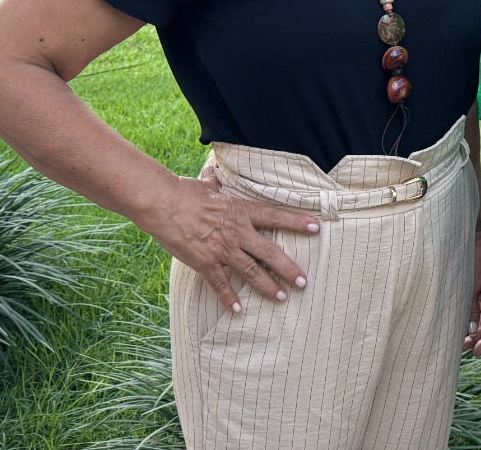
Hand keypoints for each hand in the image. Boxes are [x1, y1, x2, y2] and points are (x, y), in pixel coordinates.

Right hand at [145, 171, 318, 313]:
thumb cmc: (185, 191)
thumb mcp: (206, 185)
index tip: (316, 227)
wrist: (164, 204)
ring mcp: (222, 249)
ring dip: (267, 285)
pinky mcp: (205, 263)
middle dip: (288, 268)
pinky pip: (220, 284)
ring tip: (281, 297)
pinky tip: (236, 310)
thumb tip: (211, 171)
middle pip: (270, 252)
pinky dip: (228, 298)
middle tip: (303, 281)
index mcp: (242, 212)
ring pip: (251, 271)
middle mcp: (238, 232)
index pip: (276, 217)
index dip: (297, 222)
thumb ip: (213, 182)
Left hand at [464, 232, 480, 356]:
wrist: (466, 241)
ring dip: (469, 330)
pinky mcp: (472, 290)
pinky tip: (456, 325)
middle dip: (475, 338)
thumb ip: (469, 309)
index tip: (475, 353)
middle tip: (461, 348)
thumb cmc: (469, 261)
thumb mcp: (469, 287)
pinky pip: (471, 310)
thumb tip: (470, 331)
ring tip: (457, 341)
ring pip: (477, 319)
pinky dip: (466, 320)